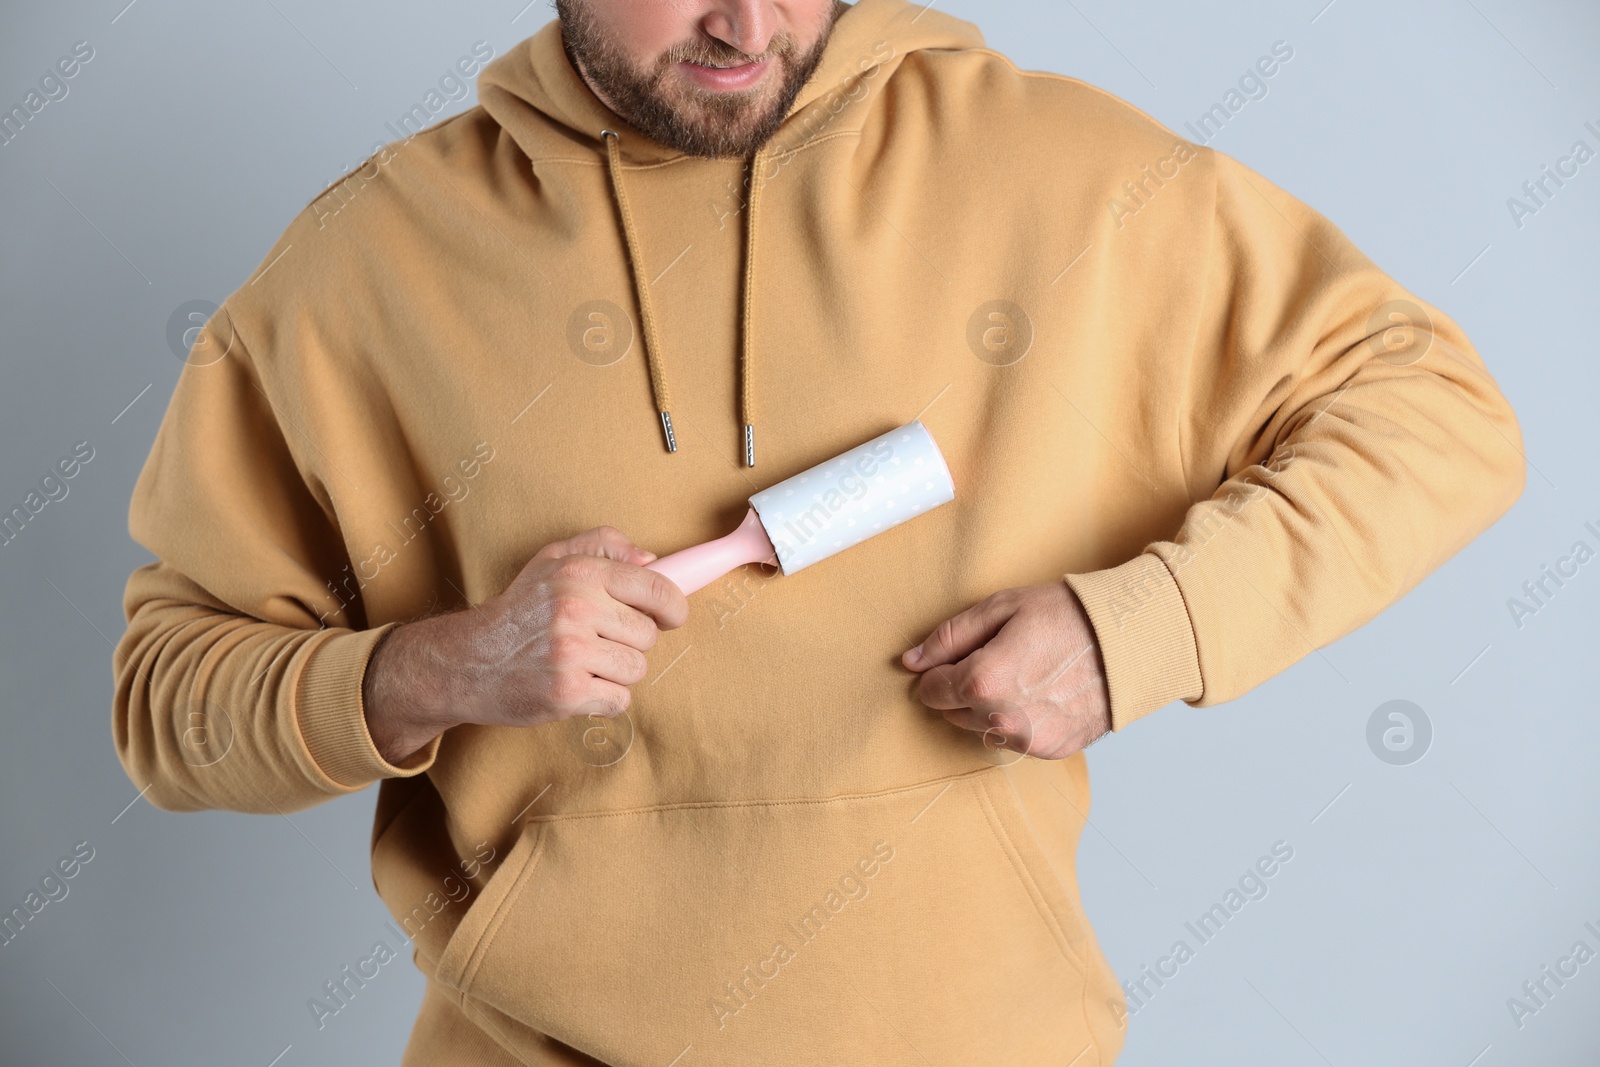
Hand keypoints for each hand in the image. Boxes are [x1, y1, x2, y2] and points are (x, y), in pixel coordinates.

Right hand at [363, 526, 688, 763]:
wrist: (467, 661)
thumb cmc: (518, 612)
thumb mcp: (553, 560)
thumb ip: (604, 546)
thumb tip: (653, 559)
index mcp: (579, 573)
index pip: (656, 588)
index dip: (673, 606)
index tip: (672, 616)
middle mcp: (576, 609)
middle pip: (648, 634)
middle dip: (629, 641)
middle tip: (596, 640)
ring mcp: (571, 653)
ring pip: (636, 668)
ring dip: (617, 672)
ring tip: (583, 663)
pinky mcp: (567, 692)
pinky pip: (619, 699)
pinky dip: (603, 698)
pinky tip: (577, 685)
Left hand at [902, 582, 1111, 759]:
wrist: (1130, 641)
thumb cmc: (1067, 616)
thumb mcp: (1002, 608)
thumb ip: (949, 637)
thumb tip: (911, 661)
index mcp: (982, 682)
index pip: (930, 690)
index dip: (938, 669)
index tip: (957, 655)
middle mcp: (1000, 720)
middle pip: (951, 712)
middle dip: (962, 687)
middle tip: (995, 658)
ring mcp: (1027, 740)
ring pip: (980, 728)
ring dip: (987, 706)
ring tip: (1022, 672)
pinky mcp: (1050, 750)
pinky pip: (1013, 738)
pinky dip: (1016, 719)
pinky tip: (1039, 691)